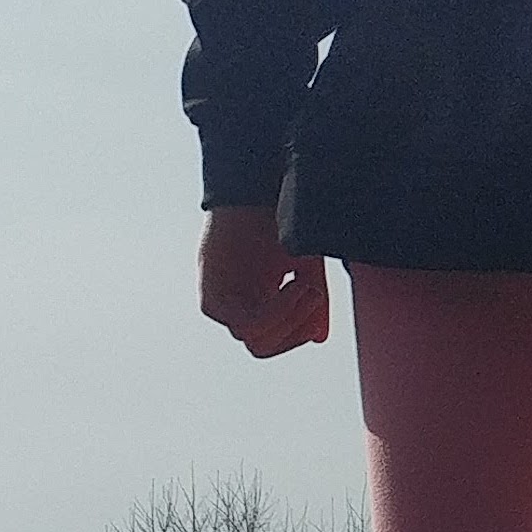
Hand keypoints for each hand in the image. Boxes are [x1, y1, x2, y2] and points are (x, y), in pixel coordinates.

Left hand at [199, 205, 329, 356]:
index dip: (297, 335)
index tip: (320, 311)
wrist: (255, 184)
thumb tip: (319, 337)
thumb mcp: (304, 265)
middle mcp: (234, 303)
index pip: (271, 341)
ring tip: (308, 286)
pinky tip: (293, 283)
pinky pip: (244, 322)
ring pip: (253, 338)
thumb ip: (313, 303)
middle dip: (294, 331)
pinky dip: (275, 310)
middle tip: (316, 299)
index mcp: (253, 299)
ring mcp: (220, 301)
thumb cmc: (277, 217)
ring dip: (288, 317)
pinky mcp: (211, 294)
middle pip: (261, 347)